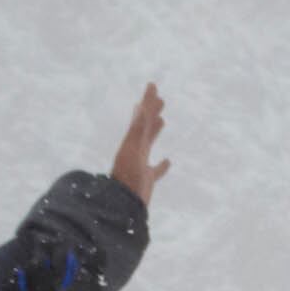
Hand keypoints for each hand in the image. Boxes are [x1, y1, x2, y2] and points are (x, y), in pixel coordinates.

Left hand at [108, 83, 168, 205]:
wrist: (121, 204)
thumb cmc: (127, 177)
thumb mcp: (132, 150)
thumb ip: (137, 131)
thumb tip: (142, 109)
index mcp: (133, 141)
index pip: (141, 116)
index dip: (147, 101)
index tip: (152, 85)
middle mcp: (136, 149)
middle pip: (145, 126)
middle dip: (152, 111)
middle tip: (160, 98)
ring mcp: (140, 163)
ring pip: (150, 143)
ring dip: (155, 131)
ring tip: (162, 120)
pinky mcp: (146, 179)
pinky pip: (156, 170)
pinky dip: (162, 166)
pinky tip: (168, 161)